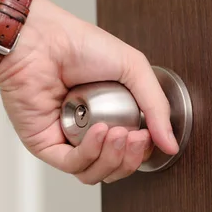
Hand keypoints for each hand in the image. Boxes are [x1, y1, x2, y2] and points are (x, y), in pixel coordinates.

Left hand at [0, 0, 178, 183]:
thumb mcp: (133, 67)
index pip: (130, 152)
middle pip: (114, 168)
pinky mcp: (45, 145)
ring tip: (118, 133)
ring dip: (113, 158)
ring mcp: (65, 140)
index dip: (142, 151)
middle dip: (130, 158)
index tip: (149, 135)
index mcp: (108, 116)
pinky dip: (90, 153)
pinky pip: (72, 165)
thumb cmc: (78, 44)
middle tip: (136, 137)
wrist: (41, 38)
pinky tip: (99, 132)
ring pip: (94, 173)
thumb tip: (170, 144)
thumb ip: (156, 106)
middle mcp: (86, 132)